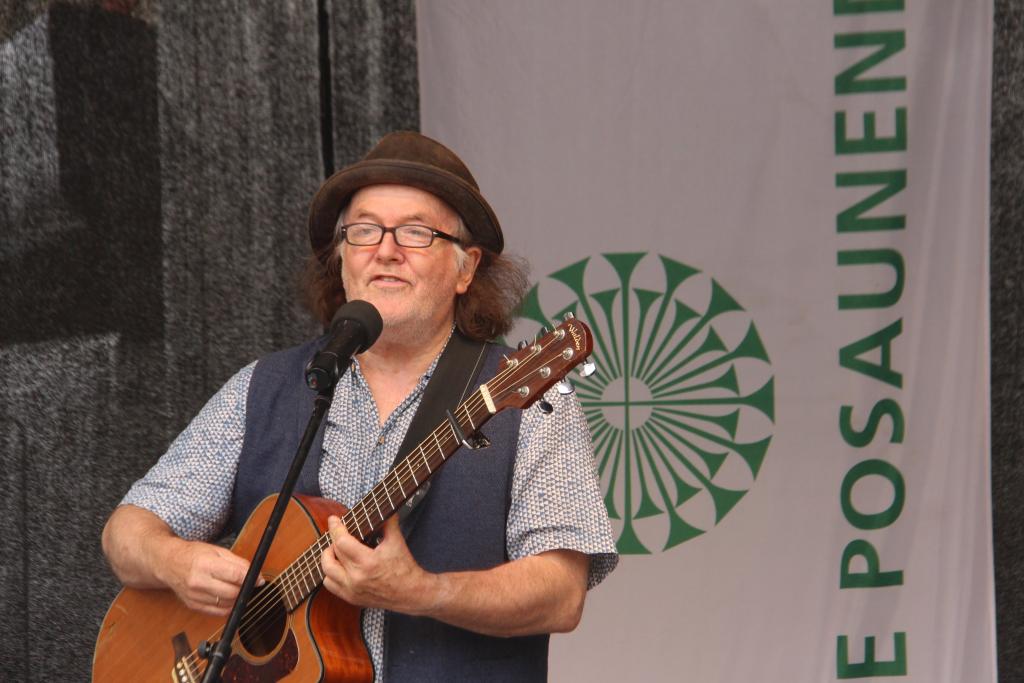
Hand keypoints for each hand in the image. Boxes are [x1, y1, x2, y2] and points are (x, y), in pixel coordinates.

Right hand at [161, 541, 262, 615]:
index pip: (235, 576)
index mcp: (206, 564)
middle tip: (248, 584)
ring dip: (237, 599)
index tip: (258, 579)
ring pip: (226, 604)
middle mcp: (199, 582)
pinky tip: (228, 598)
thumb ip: (238, 563)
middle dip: (244, 589)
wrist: (168, 563)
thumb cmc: (193, 554)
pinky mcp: (193, 605)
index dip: (251, 578)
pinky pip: (217, 612)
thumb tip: (255, 575)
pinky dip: (227, 607)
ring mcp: (195, 596)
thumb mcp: (218, 551)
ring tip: (236, 589)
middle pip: (232, 593)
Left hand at [321, 514, 435, 613]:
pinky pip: (330, 585)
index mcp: (368, 562)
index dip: (336, 528)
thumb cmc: (405, 568)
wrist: (411, 594)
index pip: (341, 542)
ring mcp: (352, 590)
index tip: (333, 519)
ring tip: (336, 550)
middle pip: (332, 554)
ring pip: (327, 571)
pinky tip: (339, 565)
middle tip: (338, 533)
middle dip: (333, 540)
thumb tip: (382, 506)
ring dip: (328, 558)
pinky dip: (331, 574)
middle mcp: (356, 578)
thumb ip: (388, 522)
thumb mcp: (397, 541)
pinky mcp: (351, 598)